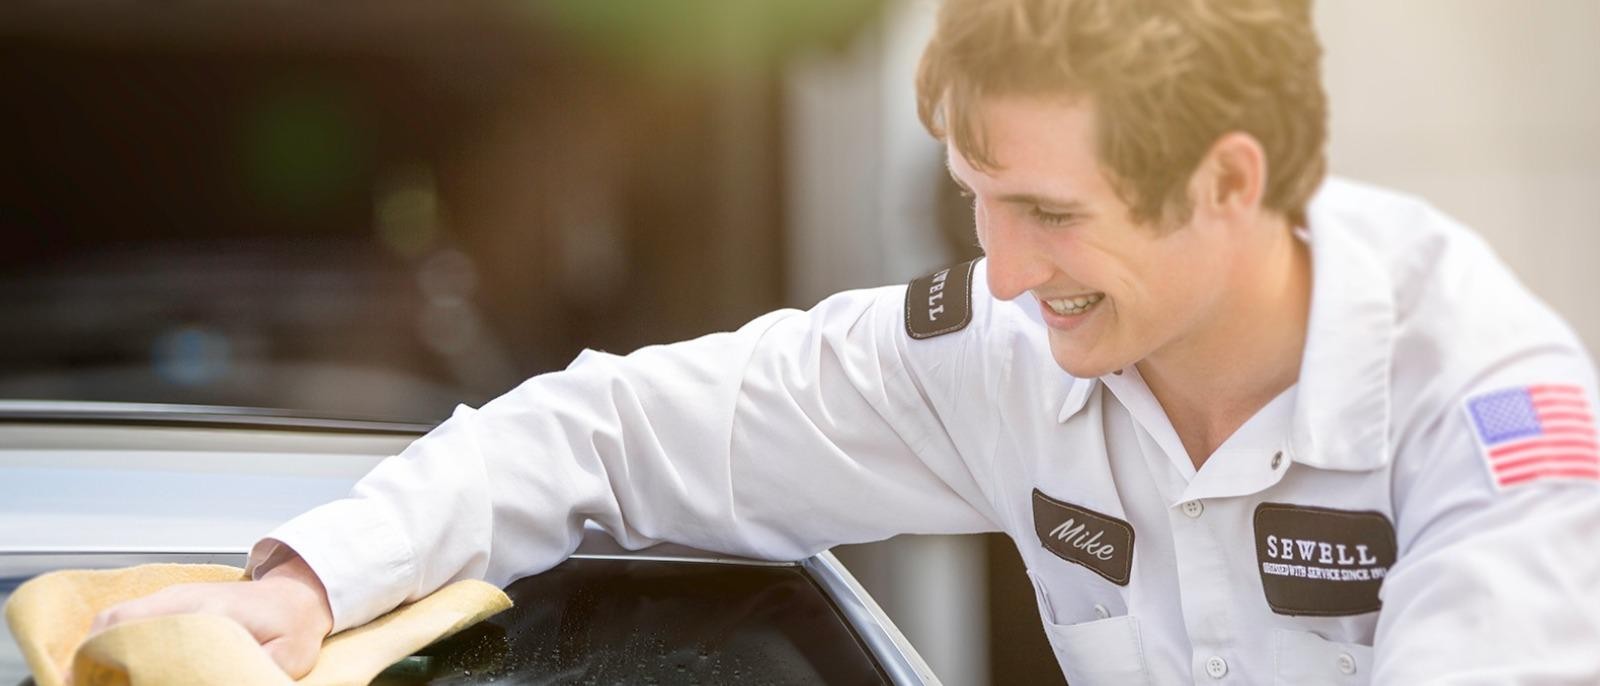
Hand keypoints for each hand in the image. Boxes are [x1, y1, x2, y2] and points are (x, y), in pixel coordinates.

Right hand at [85, 554, 334, 678]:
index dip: (118, 657)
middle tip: (84, 685)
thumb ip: (257, 671)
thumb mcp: (287, 656)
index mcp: (209, 612)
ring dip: (96, 647)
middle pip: (118, 621)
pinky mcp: (171, 600)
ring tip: (89, 679)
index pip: (150, 633)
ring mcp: (173, 596)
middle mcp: (183, 599)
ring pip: (115, 617)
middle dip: (93, 656)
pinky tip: (107, 665)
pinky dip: (109, 637)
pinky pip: (125, 616)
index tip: (97, 680)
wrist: (296, 593)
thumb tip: (236, 681)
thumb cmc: (293, 626)